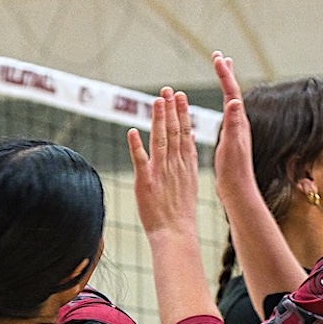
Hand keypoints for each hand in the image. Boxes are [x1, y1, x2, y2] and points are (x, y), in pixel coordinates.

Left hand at [129, 88, 201, 237]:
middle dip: (171, 109)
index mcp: (186, 165)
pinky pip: (140, 161)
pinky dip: (136, 146)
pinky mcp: (145, 182)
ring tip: (156, 101)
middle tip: (168, 89)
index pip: (185, 133)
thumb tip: (190, 138)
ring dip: (157, 120)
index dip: (182, 113)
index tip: (180, 96)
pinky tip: (132, 131)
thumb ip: (188, 159)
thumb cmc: (180, 212)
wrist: (176, 233)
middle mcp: (175, 165)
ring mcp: (161, 173)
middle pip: (173, 132)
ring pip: (159, 140)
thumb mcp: (189, 181)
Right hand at [208, 52, 257, 208]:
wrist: (239, 189)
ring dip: (227, 85)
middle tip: (220, 57)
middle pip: (233, 92)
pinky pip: (228, 112)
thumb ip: (233, 123)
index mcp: (239, 122)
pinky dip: (225, 101)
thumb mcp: (232, 145)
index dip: (224, 74)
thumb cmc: (234, 170)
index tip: (217, 57)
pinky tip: (224, 105)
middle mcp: (240, 123)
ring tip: (222, 73)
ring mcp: (237, 129)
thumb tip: (235, 101)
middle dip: (226, 74)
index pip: (231, 92)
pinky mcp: (233, 137)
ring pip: (231, 101)